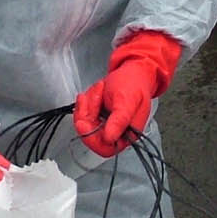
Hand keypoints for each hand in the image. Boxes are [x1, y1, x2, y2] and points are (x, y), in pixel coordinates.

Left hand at [73, 30, 182, 156]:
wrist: (132, 70)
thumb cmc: (134, 83)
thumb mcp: (126, 100)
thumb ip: (119, 120)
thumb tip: (110, 139)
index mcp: (128, 133)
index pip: (105, 148)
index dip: (91, 138)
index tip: (82, 123)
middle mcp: (117, 132)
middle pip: (91, 135)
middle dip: (88, 114)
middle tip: (89, 98)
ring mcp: (106, 124)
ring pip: (86, 123)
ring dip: (88, 104)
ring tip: (99, 89)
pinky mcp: (99, 116)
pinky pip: (84, 114)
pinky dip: (86, 101)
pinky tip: (95, 91)